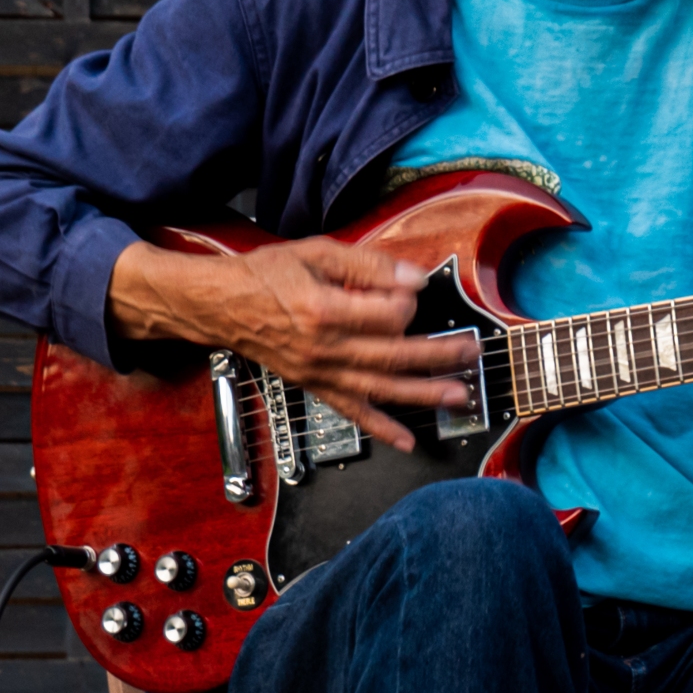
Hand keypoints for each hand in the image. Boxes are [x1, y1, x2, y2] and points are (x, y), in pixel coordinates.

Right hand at [107, 237, 474, 452]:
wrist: (220, 306)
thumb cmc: (268, 274)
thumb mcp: (316, 252)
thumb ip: (369, 265)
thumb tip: (414, 279)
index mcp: (324, 310)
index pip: (388, 316)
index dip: (408, 302)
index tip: (413, 289)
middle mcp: (323, 349)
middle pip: (393, 356)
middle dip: (439, 355)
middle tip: (472, 352)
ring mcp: (319, 372)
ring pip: (380, 389)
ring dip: (424, 394)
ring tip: (460, 395)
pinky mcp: (314, 386)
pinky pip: (351, 411)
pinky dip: (381, 428)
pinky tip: (408, 440)